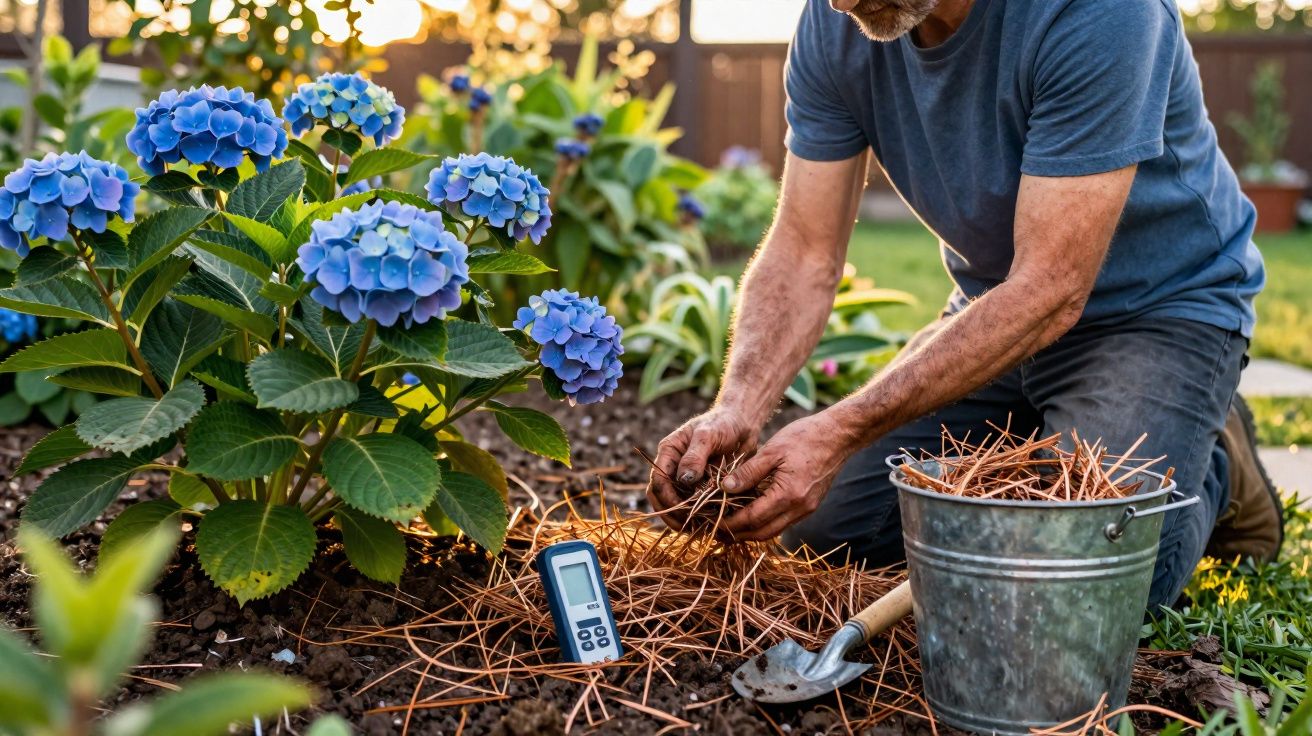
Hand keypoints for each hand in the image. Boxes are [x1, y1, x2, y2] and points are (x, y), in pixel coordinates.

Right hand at [646, 408, 760, 521]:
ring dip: (684, 519)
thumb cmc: (723, 423)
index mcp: (669, 453)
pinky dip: (699, 517)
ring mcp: (687, 480)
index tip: (684, 510)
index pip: (658, 481)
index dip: (667, 498)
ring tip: (699, 528)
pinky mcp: (701, 488)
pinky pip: (694, 507)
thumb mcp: (708, 435)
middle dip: (672, 514)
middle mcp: (673, 468)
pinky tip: (710, 525)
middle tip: (689, 526)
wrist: (742, 424)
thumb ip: (695, 456)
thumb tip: (683, 479)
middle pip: (661, 498)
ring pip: (676, 506)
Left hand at [719, 412, 853, 541]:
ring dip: (752, 532)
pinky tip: (752, 514)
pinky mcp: (810, 505)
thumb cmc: (806, 437)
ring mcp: (807, 509)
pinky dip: (765, 522)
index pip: (753, 519)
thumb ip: (748, 471)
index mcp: (789, 495)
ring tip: (731, 526)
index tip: (714, 522)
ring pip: (774, 530)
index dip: (731, 523)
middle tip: (718, 531)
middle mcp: (800, 508)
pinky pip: (784, 521)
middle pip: (763, 533)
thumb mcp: (772, 450)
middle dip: (739, 535)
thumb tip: (725, 488)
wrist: (839, 435)